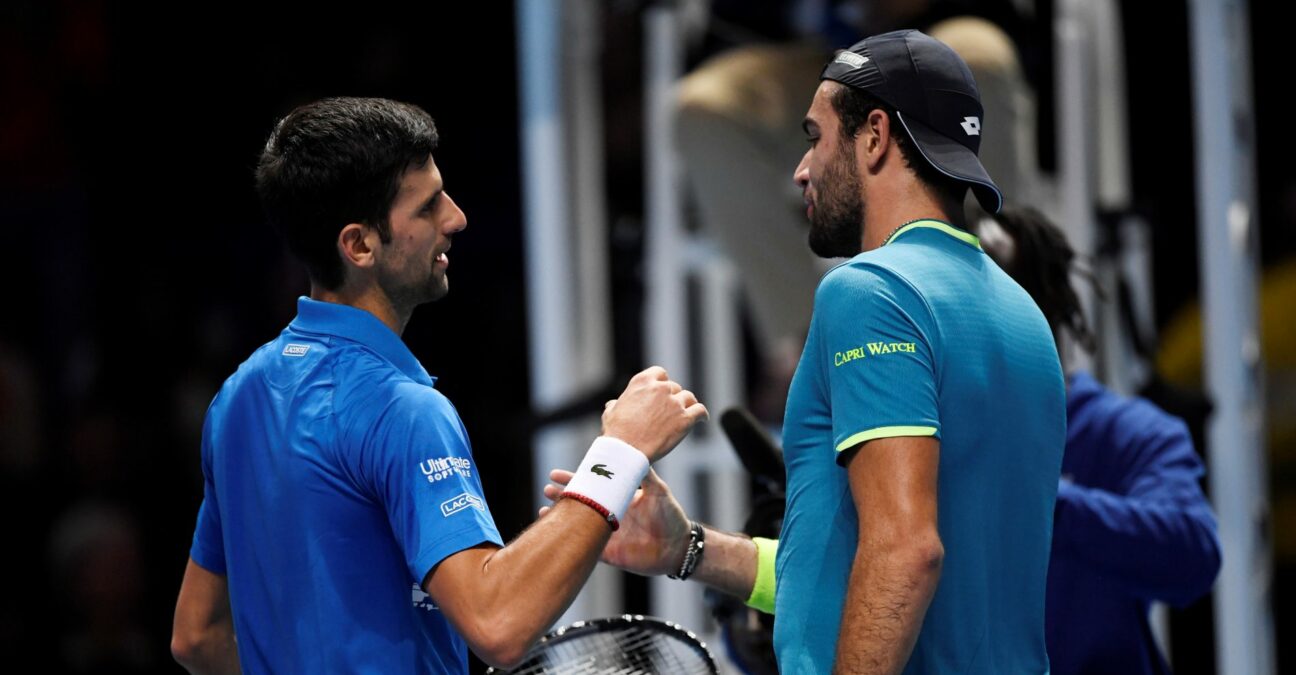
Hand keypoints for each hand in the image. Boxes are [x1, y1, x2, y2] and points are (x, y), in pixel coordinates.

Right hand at [542, 468, 691, 576]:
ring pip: (578, 524)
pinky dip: (571, 541)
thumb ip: (645, 475)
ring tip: (544, 510)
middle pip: (581, 502)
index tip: (555, 474)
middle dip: (563, 496)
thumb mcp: (659, 490)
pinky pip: (585, 547)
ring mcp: (607, 533)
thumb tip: (633, 455)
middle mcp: (610, 513)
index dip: (574, 479)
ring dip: (561, 517)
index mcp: (619, 497)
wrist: (679, 547)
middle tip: (547, 489)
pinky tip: (557, 536)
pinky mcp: (608, 552)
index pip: (592, 484)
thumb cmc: (671, 516)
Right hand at [601, 366, 707, 461]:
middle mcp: (660, 389)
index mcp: (642, 382)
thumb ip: (616, 404)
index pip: (660, 373)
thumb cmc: (616, 434)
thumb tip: (613, 404)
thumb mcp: (610, 413)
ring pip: (688, 398)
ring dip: (687, 405)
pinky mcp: (685, 419)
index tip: (663, 391)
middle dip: (673, 397)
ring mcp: (674, 403)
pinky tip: (702, 419)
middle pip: (674, 387)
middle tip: (671, 410)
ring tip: (686, 414)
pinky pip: (700, 411)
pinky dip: (702, 415)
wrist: (626, 451)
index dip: (662, 382)